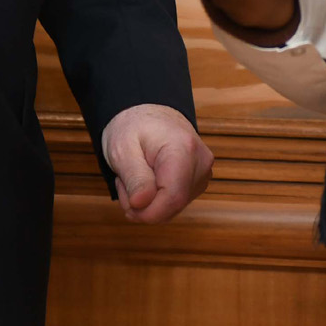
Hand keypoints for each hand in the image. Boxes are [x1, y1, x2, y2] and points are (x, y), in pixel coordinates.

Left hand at [100, 102, 213, 223]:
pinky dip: (157, 199)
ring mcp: (203, 172)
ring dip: (148, 203)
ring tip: (136, 177)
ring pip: (174, 208)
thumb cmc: (133, 127)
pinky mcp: (198, 181)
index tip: (127, 205)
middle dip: (143, 206)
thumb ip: (134, 178)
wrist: (147, 114)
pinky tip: (148, 180)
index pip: (173, 198)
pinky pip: (175, 203)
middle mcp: (201, 162)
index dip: (148, 212)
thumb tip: (141, 205)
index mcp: (184, 149)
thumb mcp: (122, 149)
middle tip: (124, 183)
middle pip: (173, 205)